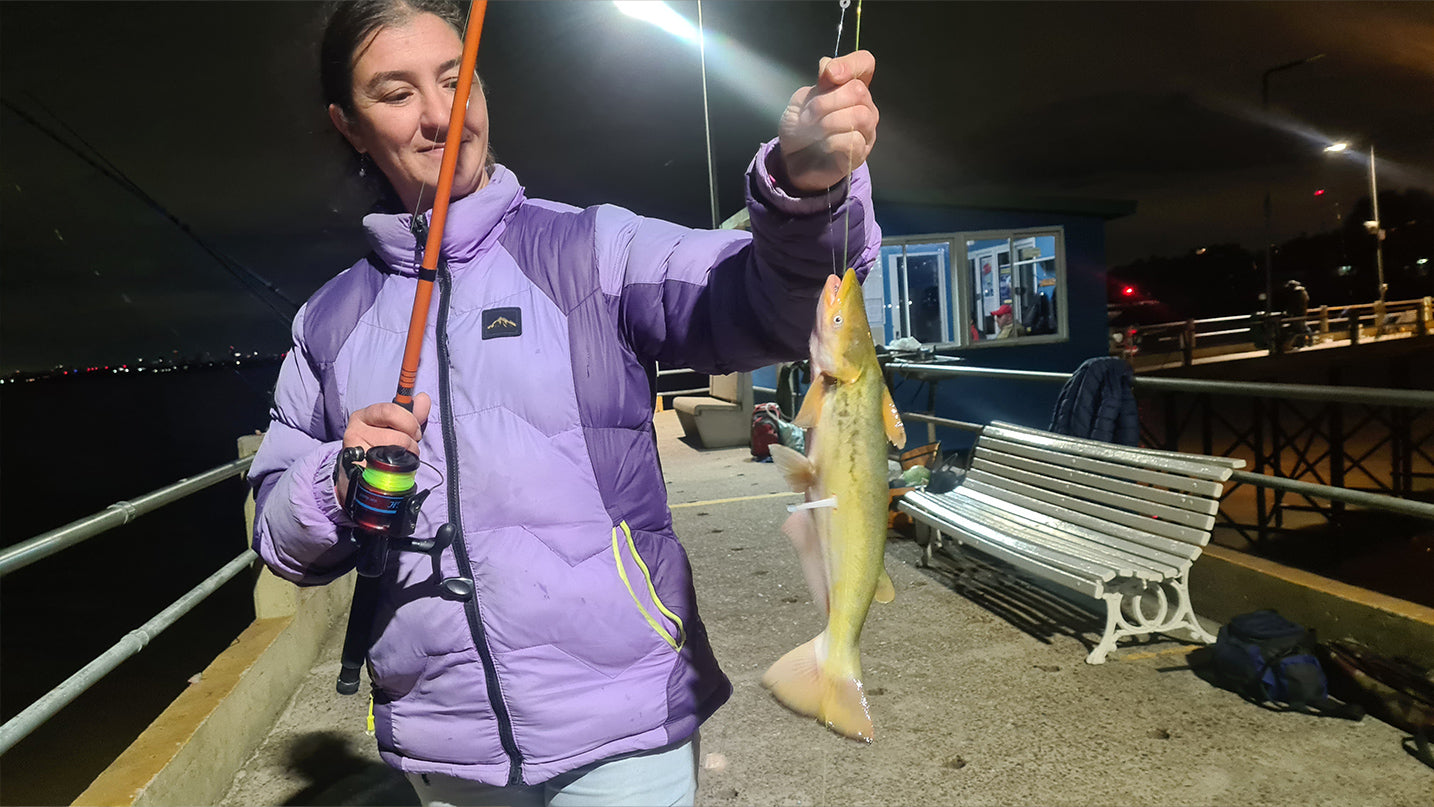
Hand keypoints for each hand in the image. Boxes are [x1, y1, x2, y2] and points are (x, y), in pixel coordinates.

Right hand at [335, 392, 431, 504]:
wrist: (364, 470)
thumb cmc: (383, 445)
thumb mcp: (399, 426)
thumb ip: (413, 413)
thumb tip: (424, 398)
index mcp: (365, 414)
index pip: (390, 411)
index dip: (409, 422)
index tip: (416, 431)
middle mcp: (355, 429)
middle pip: (395, 436)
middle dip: (409, 443)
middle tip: (410, 447)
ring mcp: (354, 449)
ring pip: (392, 453)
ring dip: (404, 457)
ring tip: (400, 458)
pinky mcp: (356, 467)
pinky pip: (385, 469)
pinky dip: (394, 470)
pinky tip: (391, 468)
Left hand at [776, 50, 877, 193]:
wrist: (792, 162)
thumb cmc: (800, 130)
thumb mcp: (801, 101)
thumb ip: (819, 84)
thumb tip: (829, 68)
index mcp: (850, 88)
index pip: (864, 63)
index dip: (850, 64)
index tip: (829, 75)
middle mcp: (864, 106)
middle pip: (859, 90)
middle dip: (826, 101)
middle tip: (808, 116)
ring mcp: (866, 131)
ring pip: (859, 115)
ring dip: (829, 121)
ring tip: (813, 131)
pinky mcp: (860, 153)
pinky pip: (853, 140)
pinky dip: (831, 141)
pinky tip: (822, 145)